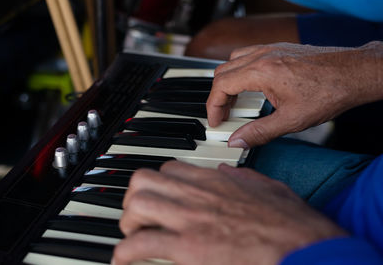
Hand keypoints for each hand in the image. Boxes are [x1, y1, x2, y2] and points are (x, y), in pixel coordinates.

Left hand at [112, 161, 346, 264]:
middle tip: (138, 214)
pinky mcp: (187, 247)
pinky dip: (125, 253)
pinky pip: (141, 244)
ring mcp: (189, 219)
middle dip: (133, 197)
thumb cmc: (289, 223)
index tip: (158, 195)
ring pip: (137, 204)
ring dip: (128, 221)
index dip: (158, 183)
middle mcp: (196, 194)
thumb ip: (242, 177)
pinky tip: (124, 260)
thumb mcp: (267, 186)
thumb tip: (225, 172)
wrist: (300, 247)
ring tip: (133, 235)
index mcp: (215, 181)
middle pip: (144, 180)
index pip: (170, 168)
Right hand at [207, 41, 382, 147]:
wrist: (354, 73)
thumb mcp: (291, 120)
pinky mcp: (278, 48)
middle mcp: (262, 56)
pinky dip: (241, 71)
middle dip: (217, 96)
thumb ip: (259, 132)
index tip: (215, 120)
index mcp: (261, 72)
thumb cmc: (328, 92)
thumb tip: (237, 141)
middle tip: (223, 115)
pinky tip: (251, 85)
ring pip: (233, 61)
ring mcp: (270, 49)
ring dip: (228, 81)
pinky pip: (248, 55)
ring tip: (234, 102)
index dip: (212, 106)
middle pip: (222, 72)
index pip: (221, 86)